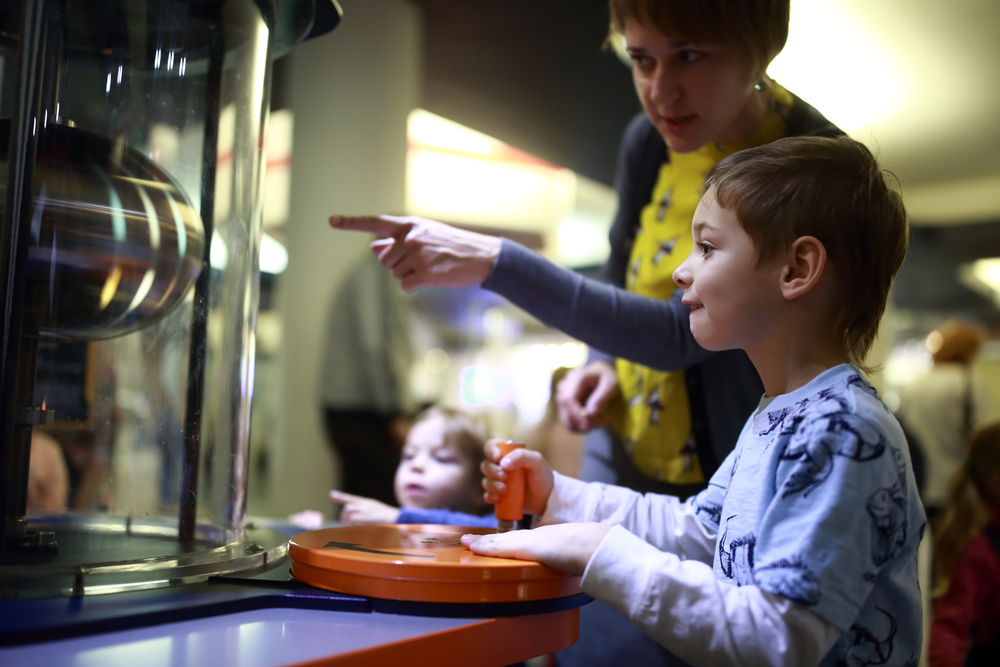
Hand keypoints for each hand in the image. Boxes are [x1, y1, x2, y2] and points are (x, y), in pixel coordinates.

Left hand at [328, 215, 501, 291]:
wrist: (481, 256)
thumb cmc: (452, 245)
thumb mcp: (425, 235)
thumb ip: (397, 241)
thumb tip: (373, 247)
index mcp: (409, 225)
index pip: (375, 222)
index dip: (351, 222)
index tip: (332, 220)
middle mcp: (410, 237)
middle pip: (384, 260)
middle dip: (396, 264)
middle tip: (420, 261)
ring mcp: (417, 255)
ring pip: (394, 274)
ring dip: (409, 275)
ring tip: (431, 267)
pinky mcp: (425, 274)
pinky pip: (405, 286)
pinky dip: (415, 285)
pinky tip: (432, 278)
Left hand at [330, 490, 400, 524]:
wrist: (397, 518)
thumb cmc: (387, 517)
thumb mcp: (375, 510)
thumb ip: (364, 510)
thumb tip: (353, 515)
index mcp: (367, 502)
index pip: (351, 498)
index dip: (341, 496)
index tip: (332, 494)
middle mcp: (366, 505)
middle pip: (348, 507)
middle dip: (344, 516)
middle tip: (345, 523)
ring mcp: (367, 511)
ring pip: (350, 514)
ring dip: (348, 521)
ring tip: (351, 527)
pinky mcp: (368, 517)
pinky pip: (356, 520)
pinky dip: (354, 526)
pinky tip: (358, 528)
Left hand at [461, 523, 612, 574]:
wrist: (595, 544)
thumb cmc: (590, 550)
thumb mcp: (575, 554)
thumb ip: (568, 559)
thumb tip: (573, 569)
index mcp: (545, 537)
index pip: (519, 539)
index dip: (503, 540)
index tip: (492, 540)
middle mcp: (535, 536)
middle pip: (505, 538)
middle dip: (488, 540)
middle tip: (470, 540)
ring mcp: (530, 540)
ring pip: (499, 541)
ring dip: (481, 543)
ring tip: (466, 542)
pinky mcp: (526, 546)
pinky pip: (500, 547)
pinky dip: (485, 547)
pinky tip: (472, 547)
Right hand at [481, 439, 553, 515]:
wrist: (547, 498)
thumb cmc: (542, 475)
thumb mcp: (537, 461)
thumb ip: (521, 456)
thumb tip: (503, 463)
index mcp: (508, 454)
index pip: (492, 446)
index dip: (490, 450)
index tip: (497, 458)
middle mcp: (501, 466)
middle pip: (486, 465)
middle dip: (492, 471)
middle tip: (505, 477)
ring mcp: (499, 481)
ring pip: (485, 481)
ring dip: (492, 485)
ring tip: (504, 490)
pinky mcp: (499, 495)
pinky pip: (487, 495)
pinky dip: (490, 496)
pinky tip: (499, 498)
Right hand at [556, 360, 619, 432]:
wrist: (601, 372)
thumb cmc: (607, 377)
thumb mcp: (611, 384)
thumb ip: (602, 397)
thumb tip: (590, 413)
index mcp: (576, 378)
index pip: (568, 398)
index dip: (575, 414)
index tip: (586, 426)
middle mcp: (564, 385)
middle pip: (565, 409)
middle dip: (582, 422)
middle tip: (604, 422)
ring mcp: (561, 395)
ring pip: (565, 418)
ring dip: (582, 426)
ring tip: (601, 420)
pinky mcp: (563, 404)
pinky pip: (567, 420)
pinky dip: (579, 425)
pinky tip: (594, 421)